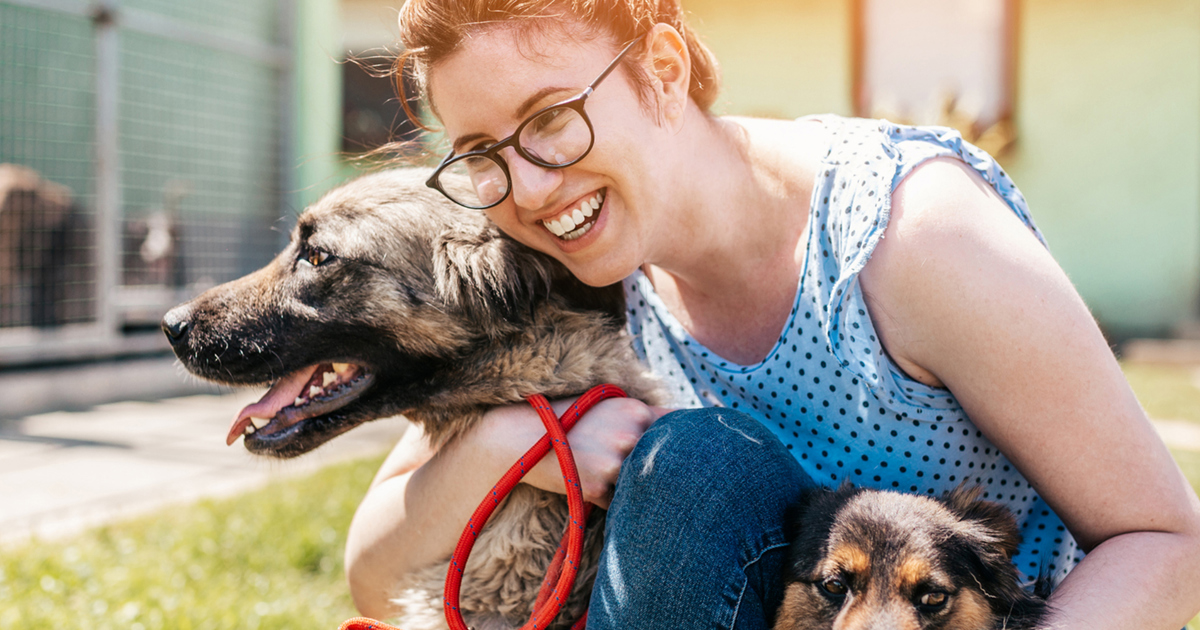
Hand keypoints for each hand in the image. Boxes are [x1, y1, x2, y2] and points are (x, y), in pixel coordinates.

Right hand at [478, 397, 668, 508]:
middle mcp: (630, 436)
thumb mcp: (604, 405)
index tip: (687, 449)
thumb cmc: (563, 418)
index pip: (679, 428)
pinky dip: (611, 500)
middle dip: (657, 467)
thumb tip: (674, 433)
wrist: (519, 436)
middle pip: (664, 460)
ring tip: (608, 476)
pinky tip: (591, 486)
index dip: (684, 439)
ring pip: (643, 484)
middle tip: (639, 470)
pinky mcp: (596, 488)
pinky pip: (619, 503)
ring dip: (634, 486)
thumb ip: (637, 418)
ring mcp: (614, 463)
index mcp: (635, 410)